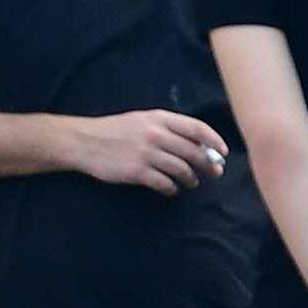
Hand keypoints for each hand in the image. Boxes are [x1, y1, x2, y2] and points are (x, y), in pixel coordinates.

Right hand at [62, 110, 230, 194]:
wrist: (84, 142)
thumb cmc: (115, 130)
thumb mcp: (142, 120)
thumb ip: (167, 128)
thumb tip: (196, 144)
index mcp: (158, 118)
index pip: (196, 129)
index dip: (214, 141)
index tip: (223, 152)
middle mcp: (155, 135)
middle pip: (193, 152)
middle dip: (208, 164)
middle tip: (214, 172)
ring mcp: (146, 154)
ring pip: (181, 169)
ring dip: (191, 179)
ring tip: (192, 182)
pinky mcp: (137, 172)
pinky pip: (164, 184)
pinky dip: (172, 188)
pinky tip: (172, 189)